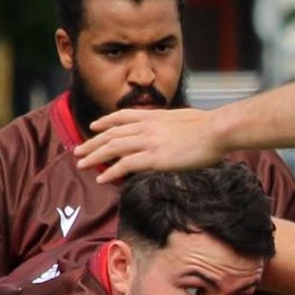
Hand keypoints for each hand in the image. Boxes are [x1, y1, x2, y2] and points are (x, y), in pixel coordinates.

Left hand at [74, 107, 223, 182]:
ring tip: (81, 165)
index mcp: (154, 116)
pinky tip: (101, 179)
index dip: (105, 122)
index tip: (94, 126)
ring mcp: (148, 141)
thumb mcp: (187, 120)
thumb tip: (175, 132)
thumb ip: (173, 125)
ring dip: (94, 157)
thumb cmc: (210, 127)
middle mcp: (146, 126)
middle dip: (92, 143)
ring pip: (112, 148)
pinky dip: (111, 172)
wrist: (216, 131)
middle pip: (111, 133)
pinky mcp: (154, 157)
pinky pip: (125, 165)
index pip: (122, 116)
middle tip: (78, 151)